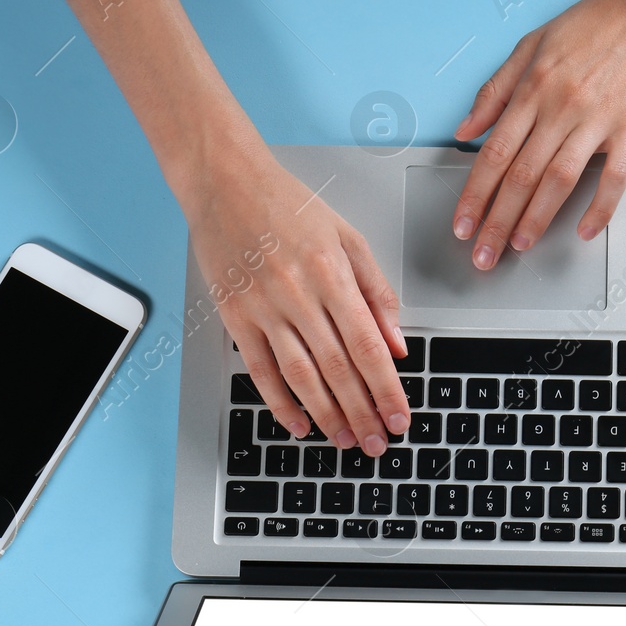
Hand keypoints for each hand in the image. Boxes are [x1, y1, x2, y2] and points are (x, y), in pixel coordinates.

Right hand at [182, 140, 409, 456]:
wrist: (226, 183)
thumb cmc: (289, 205)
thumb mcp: (349, 237)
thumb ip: (377, 292)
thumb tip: (397, 343)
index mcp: (333, 274)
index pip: (368, 346)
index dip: (387, 388)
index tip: (400, 416)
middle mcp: (298, 294)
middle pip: (338, 368)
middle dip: (363, 412)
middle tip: (379, 442)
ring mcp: (263, 308)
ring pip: (300, 376)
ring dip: (327, 415)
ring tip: (347, 441)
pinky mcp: (234, 316)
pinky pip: (259, 370)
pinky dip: (280, 402)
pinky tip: (299, 423)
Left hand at [452, 0, 625, 267]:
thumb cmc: (599, 19)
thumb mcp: (533, 43)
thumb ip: (496, 89)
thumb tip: (465, 129)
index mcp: (533, 86)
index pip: (494, 152)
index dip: (475, 194)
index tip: (462, 224)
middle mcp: (561, 105)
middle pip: (520, 175)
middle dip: (496, 220)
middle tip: (483, 254)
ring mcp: (599, 117)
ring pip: (558, 180)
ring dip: (536, 219)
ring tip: (519, 246)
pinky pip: (615, 176)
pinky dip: (600, 207)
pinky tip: (585, 231)